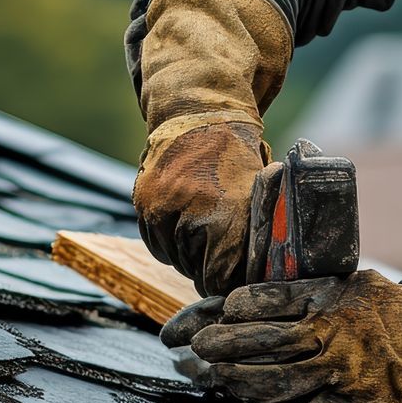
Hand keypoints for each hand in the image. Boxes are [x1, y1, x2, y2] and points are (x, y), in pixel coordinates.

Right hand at [133, 118, 265, 295]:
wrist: (201, 118)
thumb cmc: (239, 162)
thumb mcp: (258, 195)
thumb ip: (256, 237)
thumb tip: (257, 279)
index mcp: (226, 213)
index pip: (218, 275)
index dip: (225, 284)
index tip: (230, 284)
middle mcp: (191, 210)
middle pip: (194, 269)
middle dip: (207, 271)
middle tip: (218, 264)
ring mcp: (162, 205)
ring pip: (172, 257)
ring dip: (187, 258)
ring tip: (202, 242)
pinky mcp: (143, 200)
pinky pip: (154, 242)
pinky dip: (167, 244)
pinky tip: (182, 232)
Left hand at [163, 269, 401, 402]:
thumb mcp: (379, 288)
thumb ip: (336, 293)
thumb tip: (295, 297)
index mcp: (341, 294)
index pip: (270, 296)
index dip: (231, 308)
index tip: (207, 312)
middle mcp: (339, 330)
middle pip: (262, 339)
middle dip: (219, 344)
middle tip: (189, 347)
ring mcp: (350, 369)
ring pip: (276, 378)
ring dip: (237, 380)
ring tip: (210, 378)